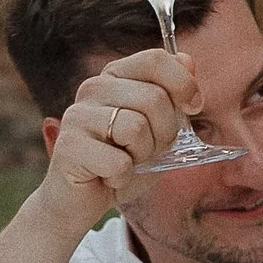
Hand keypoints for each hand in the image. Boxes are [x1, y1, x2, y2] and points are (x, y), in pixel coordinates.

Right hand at [42, 49, 189, 227]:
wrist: (80, 202)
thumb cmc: (122, 162)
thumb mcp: (157, 128)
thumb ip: (172, 96)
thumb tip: (188, 61)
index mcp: (115, 76)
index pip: (154, 60)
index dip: (182, 84)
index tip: (193, 107)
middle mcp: (93, 88)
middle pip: (153, 97)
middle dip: (164, 133)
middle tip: (146, 151)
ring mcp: (77, 115)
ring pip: (137, 128)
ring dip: (142, 156)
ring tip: (125, 163)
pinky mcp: (69, 146)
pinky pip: (120, 162)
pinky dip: (123, 178)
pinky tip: (108, 178)